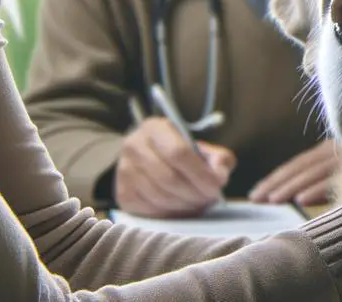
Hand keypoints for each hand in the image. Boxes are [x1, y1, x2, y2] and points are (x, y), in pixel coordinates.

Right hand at [114, 117, 235, 217]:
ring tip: (198, 203)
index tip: (217, 186)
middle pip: (169, 178)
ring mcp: (124, 170)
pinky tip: (182, 208)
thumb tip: (219, 173)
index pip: (178, 152)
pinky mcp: (122, 193)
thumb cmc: (180, 154)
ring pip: (159, 196)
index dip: (200, 173)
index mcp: (155, 128)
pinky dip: (171, 213)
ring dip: (185, 205)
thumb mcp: (201, 148)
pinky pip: (150, 209)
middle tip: (209, 198)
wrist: (149, 159)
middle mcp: (134, 146)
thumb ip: (218, 158)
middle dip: (195, 193)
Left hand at [249, 139, 339, 205]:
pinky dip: (316, 190)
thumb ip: (319, 186)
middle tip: (254, 198)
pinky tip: (301, 201)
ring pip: (314, 173)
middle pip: (301, 166)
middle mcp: (337, 151)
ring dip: (291, 187)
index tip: (256, 193)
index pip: (297, 164)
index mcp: (330, 150)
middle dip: (275, 183)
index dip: (275, 178)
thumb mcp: (341, 179)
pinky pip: (334, 181)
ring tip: (272, 200)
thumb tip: (296, 199)